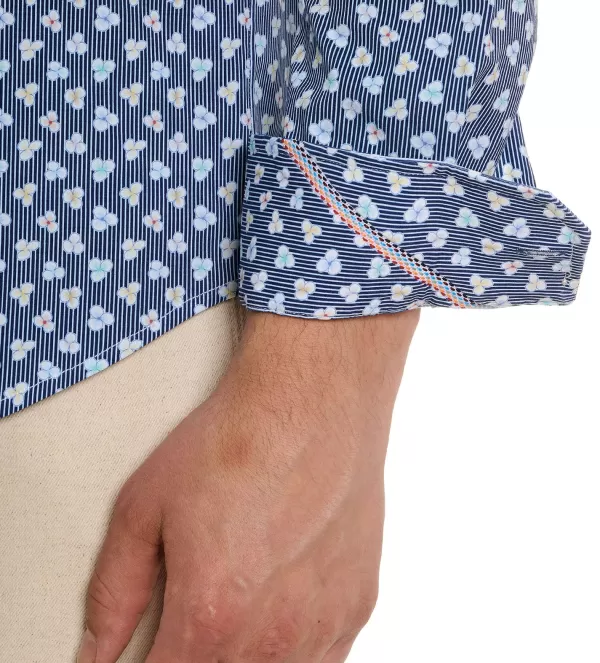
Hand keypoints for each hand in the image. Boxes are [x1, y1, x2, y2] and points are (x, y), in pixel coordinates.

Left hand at [78, 309, 418, 661]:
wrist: (311, 401)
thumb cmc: (239, 440)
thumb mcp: (145, 506)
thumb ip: (114, 593)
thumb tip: (96, 649)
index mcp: (212, 615)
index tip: (155, 646)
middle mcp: (273, 634)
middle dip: (195, 656)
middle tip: (194, 608)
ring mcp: (323, 623)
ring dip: (243, 656)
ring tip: (236, 604)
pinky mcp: (357, 605)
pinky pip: (320, 662)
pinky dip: (290, 651)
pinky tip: (278, 610)